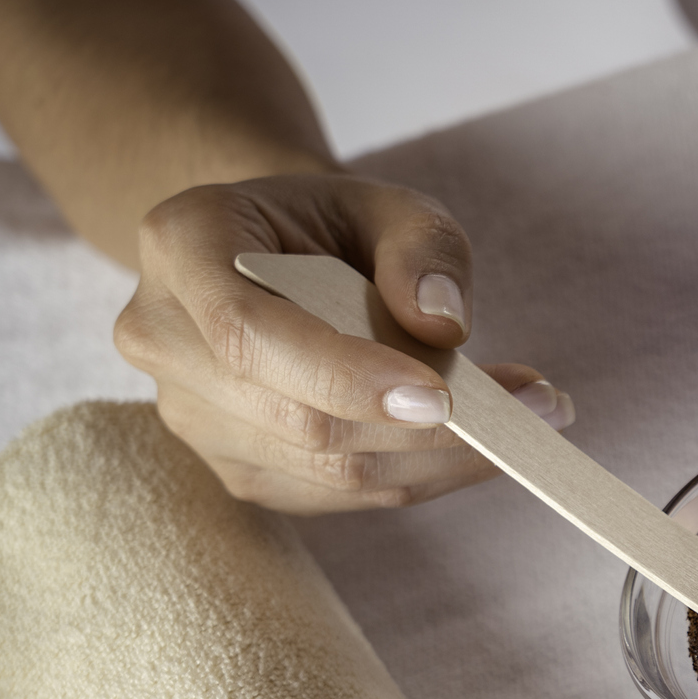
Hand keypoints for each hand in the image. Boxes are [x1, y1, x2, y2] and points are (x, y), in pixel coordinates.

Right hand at [113, 172, 573, 512]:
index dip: (344, 375)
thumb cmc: (335, 226)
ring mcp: (191, 415)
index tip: (442, 396)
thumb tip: (442, 322)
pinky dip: (420, 476)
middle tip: (535, 406)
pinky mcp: (237, 468)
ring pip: (326, 470)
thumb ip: (423, 248)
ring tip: (526, 420)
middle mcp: (162, 337)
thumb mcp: (390, 203)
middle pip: (296, 418)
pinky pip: (339, 495)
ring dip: (438, 458)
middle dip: (424, 429)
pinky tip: (472, 445)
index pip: (250, 334)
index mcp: (181, 245)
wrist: (280, 257)